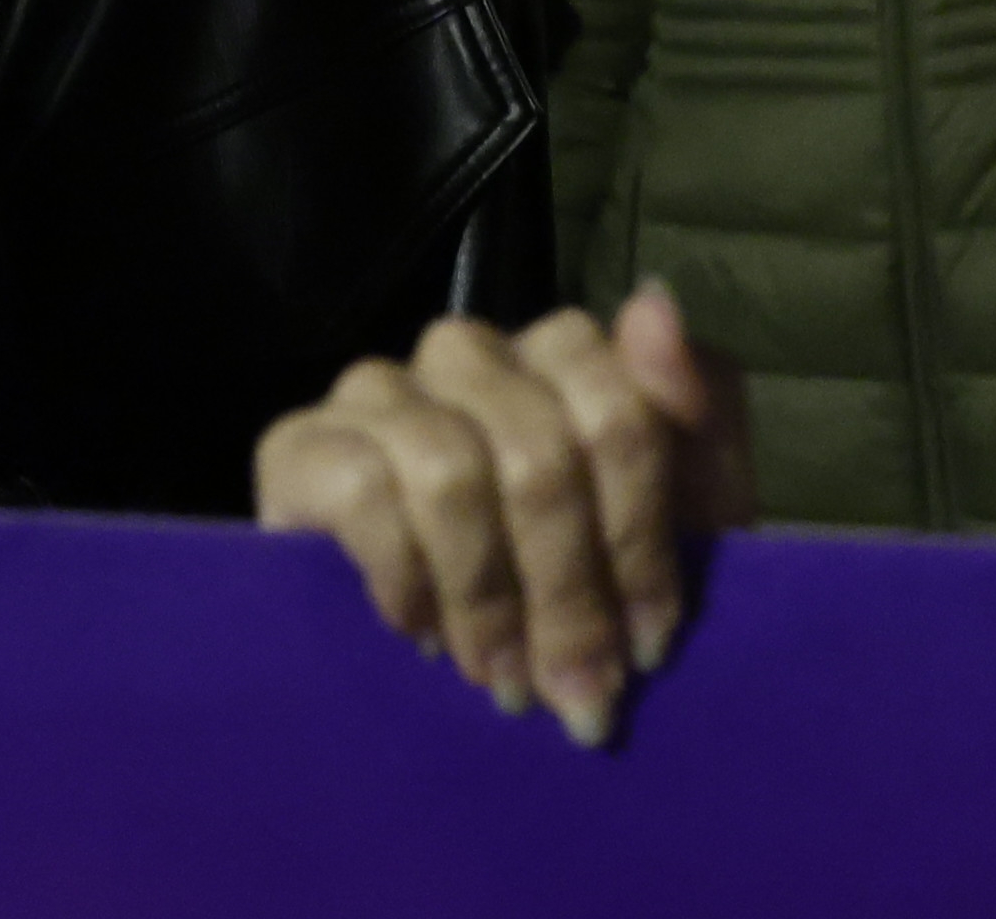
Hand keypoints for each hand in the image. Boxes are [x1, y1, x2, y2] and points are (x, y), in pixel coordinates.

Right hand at [251, 287, 750, 749]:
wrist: (435, 660)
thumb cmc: (579, 584)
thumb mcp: (680, 519)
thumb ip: (696, 414)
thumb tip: (655, 304)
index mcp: (564, 353)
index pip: (617, 413)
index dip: (640, 542)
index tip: (649, 643)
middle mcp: (468, 352)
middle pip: (539, 456)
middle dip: (569, 594)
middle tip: (578, 691)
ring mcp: (378, 389)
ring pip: (452, 474)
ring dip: (490, 601)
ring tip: (506, 682)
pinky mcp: (299, 444)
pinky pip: (365, 494)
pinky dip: (408, 579)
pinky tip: (425, 636)